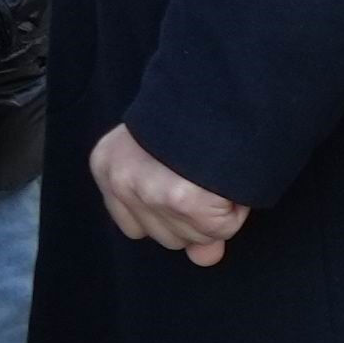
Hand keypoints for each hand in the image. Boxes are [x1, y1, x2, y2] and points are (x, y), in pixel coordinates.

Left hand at [89, 123, 245, 265]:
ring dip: (217, 211)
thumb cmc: (199, 116)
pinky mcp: (184, 199)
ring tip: (219, 172)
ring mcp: (150, 191)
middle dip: (195, 217)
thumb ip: (179, 216)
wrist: (224, 84)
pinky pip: (220, 227)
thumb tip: (204, 258)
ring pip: (195, 236)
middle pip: (167, 238)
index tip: (188, 185)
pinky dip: (236, 208)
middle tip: (209, 176)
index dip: (172, 213)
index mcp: (108, 165)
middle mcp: (122, 180)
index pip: (136, 227)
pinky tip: (230, 177)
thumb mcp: (171, 161)